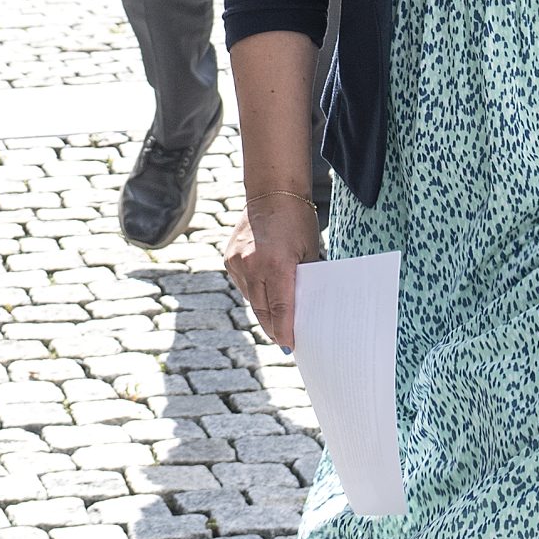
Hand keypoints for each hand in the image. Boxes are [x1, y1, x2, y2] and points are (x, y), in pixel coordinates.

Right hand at [225, 193, 323, 349]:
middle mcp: (252, 265)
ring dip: (264, 311)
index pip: (280, 309)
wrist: (271, 192)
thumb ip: (303, 281)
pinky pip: (243, 285)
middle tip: (284, 342)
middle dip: (274, 328)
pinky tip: (266, 292)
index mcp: (276, 265)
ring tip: (277, 321)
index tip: (290, 346)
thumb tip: (304, 308)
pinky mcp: (229, 258)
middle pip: (263, 310)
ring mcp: (237, 262)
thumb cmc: (297, 221)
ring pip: (252, 300)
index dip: (285, 331)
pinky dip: (254, 292)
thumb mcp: (309, 252)